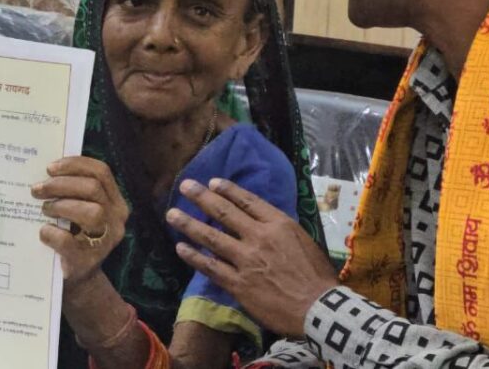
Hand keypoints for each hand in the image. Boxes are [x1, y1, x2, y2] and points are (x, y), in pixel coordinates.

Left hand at [33, 156, 129, 288]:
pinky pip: (68, 241)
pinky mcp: (88, 260)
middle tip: (37, 189)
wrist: (79, 279)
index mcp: (116, 202)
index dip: (75, 165)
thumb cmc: (75, 237)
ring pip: (91, 211)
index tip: (50, 168)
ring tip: (44, 209)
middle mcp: (117, 219)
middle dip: (61, 184)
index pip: (102, 172)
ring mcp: (106, 240)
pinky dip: (51, 233)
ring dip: (61, 205)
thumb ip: (75, 192)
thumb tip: (47, 171)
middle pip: (93, 188)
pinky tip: (43, 232)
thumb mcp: (82, 210)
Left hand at [166, 178, 337, 337]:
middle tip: (185, 187)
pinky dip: (194, 257)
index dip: (228, 190)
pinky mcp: (237, 283)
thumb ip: (282, 230)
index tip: (212, 182)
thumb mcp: (304, 241)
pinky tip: (180, 248)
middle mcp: (259, 237)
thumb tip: (265, 223)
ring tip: (172, 214)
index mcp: (278, 224)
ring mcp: (246, 260)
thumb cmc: (316, 274)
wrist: (316, 306)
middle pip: (225, 213)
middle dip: (202, 198)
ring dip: (189, 224)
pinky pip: (210, 267)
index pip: (248, 201)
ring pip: (211, 238)